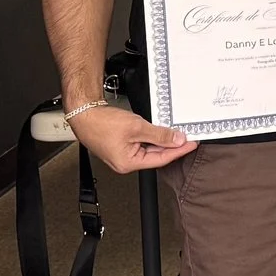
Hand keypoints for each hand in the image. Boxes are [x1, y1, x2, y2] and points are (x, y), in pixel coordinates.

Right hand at [71, 103, 195, 172]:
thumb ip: (159, 135)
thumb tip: (177, 140)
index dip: (178, 151)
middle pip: (156, 155)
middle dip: (172, 146)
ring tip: (177, 133)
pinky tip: (160, 131)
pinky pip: (142, 143)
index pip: (161, 159)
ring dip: (162, 141)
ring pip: (149, 149)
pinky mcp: (120, 145)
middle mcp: (125, 162)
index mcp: (128, 163)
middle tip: (188, 137)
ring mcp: (122, 154)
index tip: (192, 143)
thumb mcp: (136, 127)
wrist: (83, 112)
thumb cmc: (101, 122)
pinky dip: (152, 137)